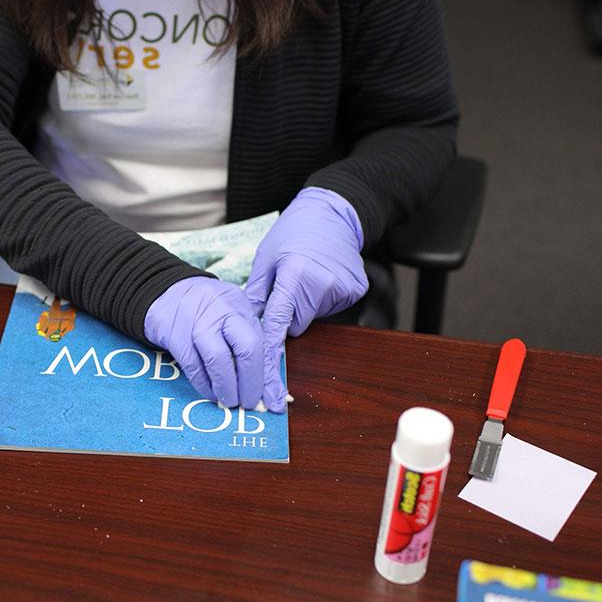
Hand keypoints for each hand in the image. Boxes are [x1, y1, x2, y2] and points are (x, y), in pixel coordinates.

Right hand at [144, 277, 264, 410]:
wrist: (166, 294)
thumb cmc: (206, 309)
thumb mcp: (232, 314)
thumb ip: (249, 340)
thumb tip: (267, 384)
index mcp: (240, 307)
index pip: (261, 342)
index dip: (267, 375)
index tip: (271, 398)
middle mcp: (222, 312)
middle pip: (246, 349)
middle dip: (250, 382)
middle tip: (249, 402)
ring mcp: (197, 323)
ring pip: (218, 361)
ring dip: (227, 388)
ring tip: (230, 402)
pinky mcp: (176, 337)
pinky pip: (194, 368)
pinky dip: (205, 386)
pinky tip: (211, 393)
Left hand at [246, 187, 368, 410]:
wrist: (334, 213)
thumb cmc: (294, 232)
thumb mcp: (266, 258)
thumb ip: (257, 293)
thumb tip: (246, 325)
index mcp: (295, 275)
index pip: (277, 325)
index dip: (268, 358)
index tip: (267, 388)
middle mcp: (321, 285)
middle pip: (295, 324)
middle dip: (286, 313)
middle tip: (287, 285)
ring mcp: (342, 289)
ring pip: (312, 317)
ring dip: (304, 304)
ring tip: (306, 274)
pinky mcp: (356, 290)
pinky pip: (329, 308)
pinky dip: (321, 298)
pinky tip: (322, 276)